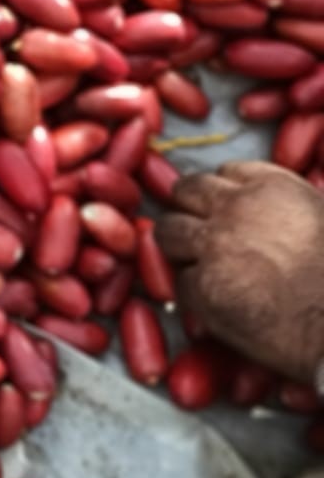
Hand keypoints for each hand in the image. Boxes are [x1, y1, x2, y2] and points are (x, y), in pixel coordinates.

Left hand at [158, 160, 323, 384]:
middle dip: (190, 211)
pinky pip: (180, 282)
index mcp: (273, 188)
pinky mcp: (203, 287)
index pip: (226, 173)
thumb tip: (268, 215)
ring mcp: (214, 246)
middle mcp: (236, 208)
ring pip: (168, 232)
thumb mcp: (322, 219)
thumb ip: (287, 209)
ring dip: (180, 248)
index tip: (227, 209)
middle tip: (200, 234)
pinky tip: (215, 305)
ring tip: (199, 267)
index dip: (224, 193)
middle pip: (186, 193)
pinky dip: (193, 294)